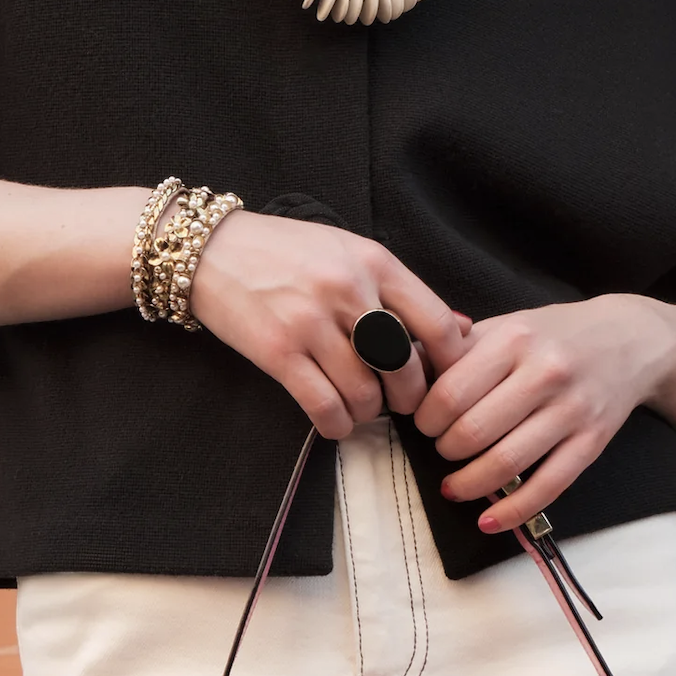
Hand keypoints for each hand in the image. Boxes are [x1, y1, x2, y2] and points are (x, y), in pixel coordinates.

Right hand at [191, 211, 468, 438]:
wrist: (211, 250)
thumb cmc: (285, 252)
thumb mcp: (349, 252)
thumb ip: (402, 291)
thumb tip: (464, 329)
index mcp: (375, 262)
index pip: (437, 324)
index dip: (450, 365)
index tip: (446, 383)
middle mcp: (349, 290)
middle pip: (405, 368)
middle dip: (409, 399)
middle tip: (399, 404)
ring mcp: (312, 323)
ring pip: (366, 394)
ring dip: (368, 413)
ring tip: (361, 409)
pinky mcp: (278, 353)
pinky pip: (324, 407)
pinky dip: (336, 425)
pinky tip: (335, 422)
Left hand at [414, 295, 675, 531]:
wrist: (632, 339)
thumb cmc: (554, 335)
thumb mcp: (507, 324)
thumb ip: (457, 347)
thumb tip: (403, 367)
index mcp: (515, 339)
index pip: (450, 393)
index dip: (425, 419)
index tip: (423, 423)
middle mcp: (545, 373)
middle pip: (473, 431)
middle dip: (445, 450)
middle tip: (441, 449)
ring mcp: (571, 410)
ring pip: (507, 463)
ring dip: (469, 484)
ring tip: (454, 486)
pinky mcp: (592, 442)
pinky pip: (548, 487)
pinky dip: (513, 511)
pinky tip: (489, 521)